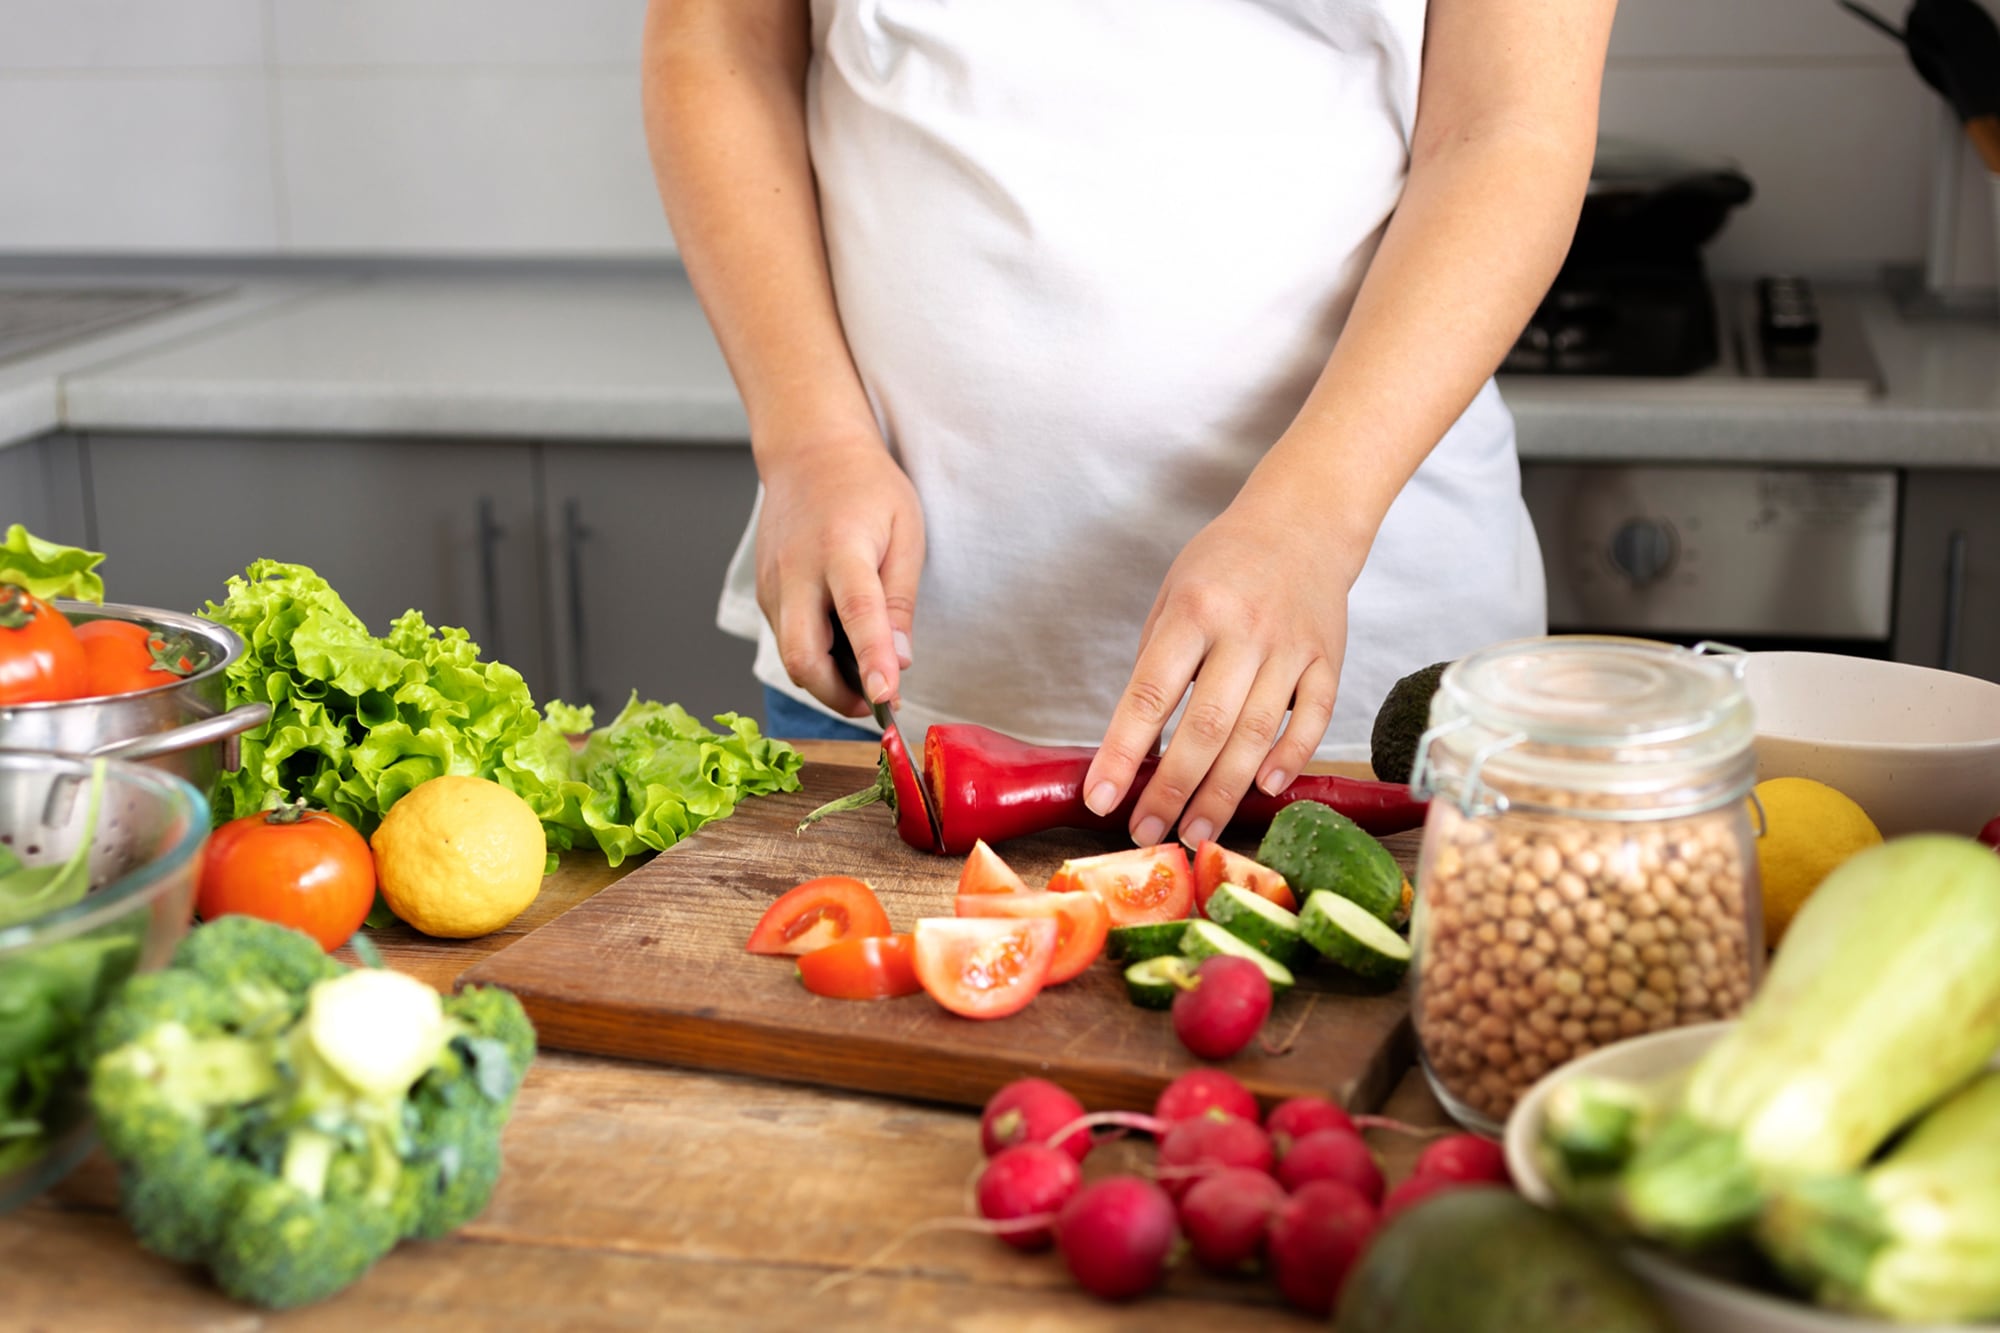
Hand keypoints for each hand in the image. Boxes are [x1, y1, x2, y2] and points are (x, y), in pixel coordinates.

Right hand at [755, 432, 924, 715]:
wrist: (809, 451)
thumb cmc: (866, 488)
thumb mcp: (905, 532)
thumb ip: (900, 600)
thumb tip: (900, 661)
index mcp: (840, 549)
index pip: (856, 616)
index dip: (872, 661)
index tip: (887, 697)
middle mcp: (796, 571)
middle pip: (803, 656)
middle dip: (837, 695)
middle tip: (875, 700)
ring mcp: (772, 584)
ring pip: (791, 656)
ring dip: (827, 680)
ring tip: (864, 671)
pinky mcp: (764, 593)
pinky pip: (786, 639)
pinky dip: (814, 656)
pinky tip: (840, 644)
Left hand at [1082, 493, 1362, 846]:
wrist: (1303, 521)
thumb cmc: (1225, 564)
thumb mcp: (1173, 594)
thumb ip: (1157, 661)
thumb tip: (1138, 743)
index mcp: (1194, 611)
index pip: (1149, 694)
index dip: (1123, 752)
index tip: (1101, 798)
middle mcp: (1243, 631)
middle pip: (1204, 726)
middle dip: (1172, 789)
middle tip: (1147, 833)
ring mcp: (1291, 648)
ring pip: (1254, 733)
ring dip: (1223, 792)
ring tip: (1195, 832)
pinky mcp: (1328, 660)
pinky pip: (1311, 719)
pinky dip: (1289, 758)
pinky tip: (1264, 791)